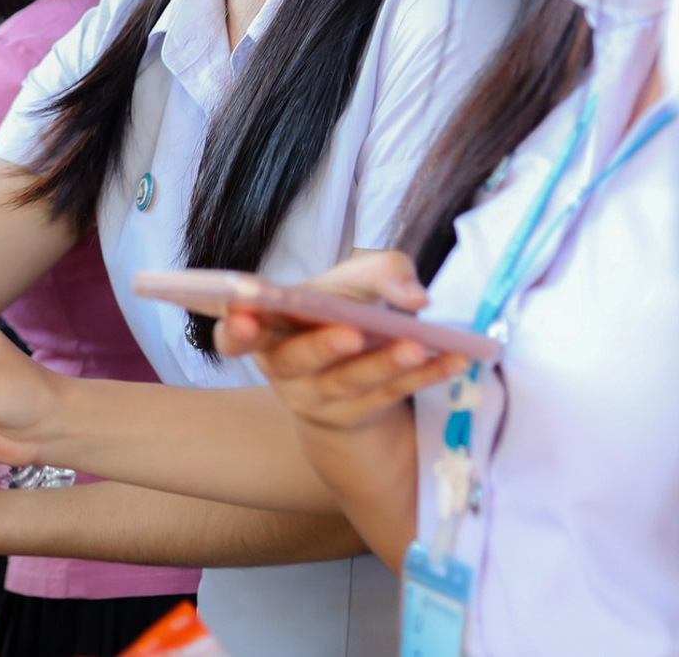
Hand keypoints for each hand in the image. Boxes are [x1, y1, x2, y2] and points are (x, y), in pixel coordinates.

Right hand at [215, 252, 467, 430]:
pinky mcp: (356, 415)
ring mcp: (318, 399)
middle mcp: (283, 368)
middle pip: (295, 362)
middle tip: (350, 334)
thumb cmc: (339, 312)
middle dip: (321, 347)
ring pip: (349, 383)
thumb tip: (413, 296)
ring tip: (415, 345)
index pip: (235, 335)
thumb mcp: (352, 282)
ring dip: (383, 365)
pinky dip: (424, 377)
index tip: (243, 315)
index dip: (234, 328)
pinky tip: (452, 361)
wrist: (347, 369)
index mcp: (266, 329)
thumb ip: (381, 271)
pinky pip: (390, 395)